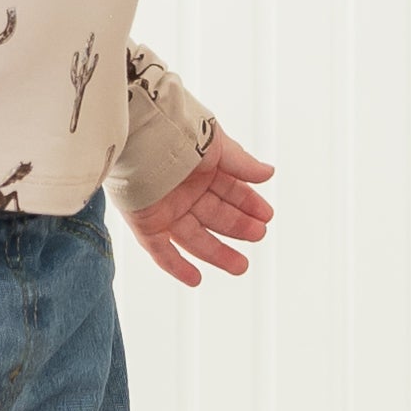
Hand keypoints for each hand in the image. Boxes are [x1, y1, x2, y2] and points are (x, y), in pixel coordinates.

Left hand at [126, 126, 277, 285]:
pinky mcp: (145, 222)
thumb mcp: (216, 146)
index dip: (248, 203)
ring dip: (217, 253)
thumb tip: (269, 174)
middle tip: (259, 235)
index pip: (229, 191)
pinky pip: (161, 250)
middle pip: (215, 216)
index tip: (267, 215)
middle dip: (237, 228)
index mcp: (200, 169)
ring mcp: (164, 208)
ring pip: (194, 238)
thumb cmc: (177, 130)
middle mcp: (183, 190)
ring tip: (241, 265)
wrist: (141, 131)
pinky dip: (177, 266)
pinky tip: (196, 280)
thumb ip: (241, 164)